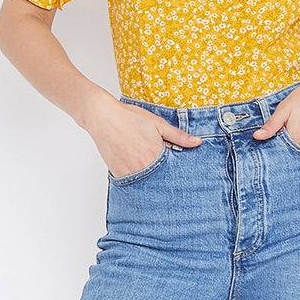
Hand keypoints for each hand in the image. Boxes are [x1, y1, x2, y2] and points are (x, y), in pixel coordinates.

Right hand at [83, 95, 201, 177]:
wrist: (102, 117)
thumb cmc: (129, 118)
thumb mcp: (158, 124)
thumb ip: (179, 136)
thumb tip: (198, 142)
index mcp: (156, 155)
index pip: (173, 172)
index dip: (178, 174)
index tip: (184, 179)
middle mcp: (144, 167)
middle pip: (160, 180)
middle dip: (165, 179)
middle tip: (168, 180)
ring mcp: (130, 172)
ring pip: (146, 183)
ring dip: (151, 181)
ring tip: (153, 175)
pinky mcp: (118, 174)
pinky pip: (132, 183)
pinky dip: (137, 180)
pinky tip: (140, 173)